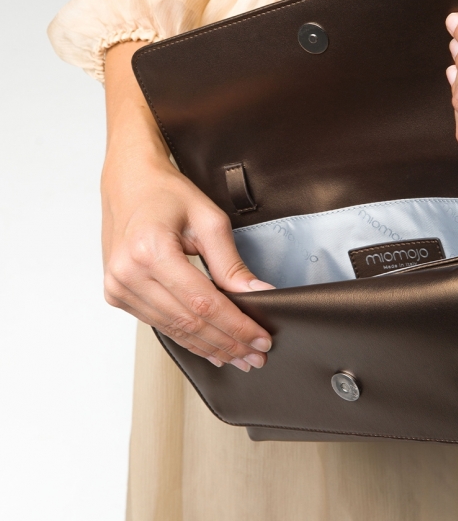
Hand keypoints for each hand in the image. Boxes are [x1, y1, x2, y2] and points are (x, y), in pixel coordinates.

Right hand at [101, 41, 273, 370]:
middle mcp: (128, 272)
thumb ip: (232, 262)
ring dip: (210, 346)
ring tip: (239, 356)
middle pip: (189, 322)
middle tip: (256, 354)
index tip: (261, 338)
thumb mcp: (209, 219)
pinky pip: (159, 324)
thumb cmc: (166, 193)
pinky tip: (210, 347)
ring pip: (174, 330)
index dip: (236, 326)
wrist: (128, 182)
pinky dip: (188, 338)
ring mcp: (118, 286)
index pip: (204, 303)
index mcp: (151, 250)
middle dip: (228, 342)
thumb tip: (258, 294)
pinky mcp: (117, 293)